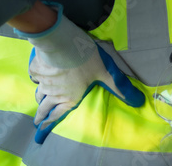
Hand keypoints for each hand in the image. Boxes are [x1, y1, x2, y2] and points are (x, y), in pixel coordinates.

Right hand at [16, 2, 145, 143]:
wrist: (62, 44)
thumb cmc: (85, 59)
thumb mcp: (104, 72)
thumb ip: (117, 86)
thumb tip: (137, 101)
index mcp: (70, 97)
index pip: (58, 114)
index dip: (49, 122)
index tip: (41, 127)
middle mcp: (55, 93)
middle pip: (44, 107)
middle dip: (40, 114)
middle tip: (36, 120)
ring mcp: (44, 82)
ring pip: (39, 93)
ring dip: (38, 98)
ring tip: (38, 100)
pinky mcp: (36, 70)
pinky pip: (35, 76)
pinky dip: (37, 76)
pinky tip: (39, 73)